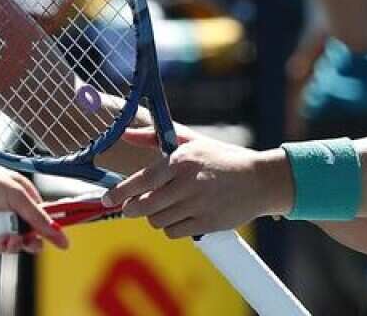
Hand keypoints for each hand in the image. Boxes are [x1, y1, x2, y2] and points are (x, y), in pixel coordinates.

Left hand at [0, 156, 69, 254]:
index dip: (51, 232)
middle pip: (30, 237)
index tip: (61, 243)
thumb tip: (60, 233)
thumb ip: (39, 218)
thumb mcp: (18, 197)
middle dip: (29, 242)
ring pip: (13, 245)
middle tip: (28, 243)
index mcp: (26, 199)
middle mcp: (14, 212)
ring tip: (4, 238)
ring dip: (10, 244)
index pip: (44, 219)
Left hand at [101, 137, 291, 237]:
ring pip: (157, 221)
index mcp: (181, 160)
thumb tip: (125, 134)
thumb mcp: (191, 141)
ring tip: (166, 206)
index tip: (107, 198)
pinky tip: (180, 216)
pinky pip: (174, 232)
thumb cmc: (221, 158)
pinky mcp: (206, 223)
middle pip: (144, 206)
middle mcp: (188, 183)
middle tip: (131, 207)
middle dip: (132, 209)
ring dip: (155, 216)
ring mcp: (198, 205)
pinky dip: (172, 227)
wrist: (259, 180)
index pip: (142, 180)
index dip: (120, 192)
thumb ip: (154, 137)